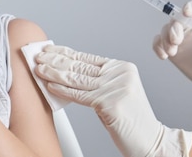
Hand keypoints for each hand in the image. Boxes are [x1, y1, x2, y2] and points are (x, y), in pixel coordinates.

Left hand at [35, 45, 191, 156]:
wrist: (152, 142)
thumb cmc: (131, 122)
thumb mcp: (114, 95)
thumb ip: (96, 83)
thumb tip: (66, 74)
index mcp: (122, 67)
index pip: (87, 58)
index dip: (65, 53)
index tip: (50, 49)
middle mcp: (120, 73)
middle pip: (80, 65)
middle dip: (56, 60)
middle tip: (39, 55)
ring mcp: (115, 86)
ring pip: (77, 78)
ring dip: (55, 73)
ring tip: (39, 68)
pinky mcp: (109, 102)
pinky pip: (80, 95)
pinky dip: (63, 90)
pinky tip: (50, 85)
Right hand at [152, 0, 191, 108]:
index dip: (191, 6)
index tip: (186, 12)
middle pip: (178, 18)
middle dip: (174, 28)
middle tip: (176, 41)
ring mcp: (181, 37)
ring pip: (166, 29)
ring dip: (165, 38)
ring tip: (171, 53)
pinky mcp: (173, 49)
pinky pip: (159, 42)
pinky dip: (158, 46)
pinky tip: (163, 56)